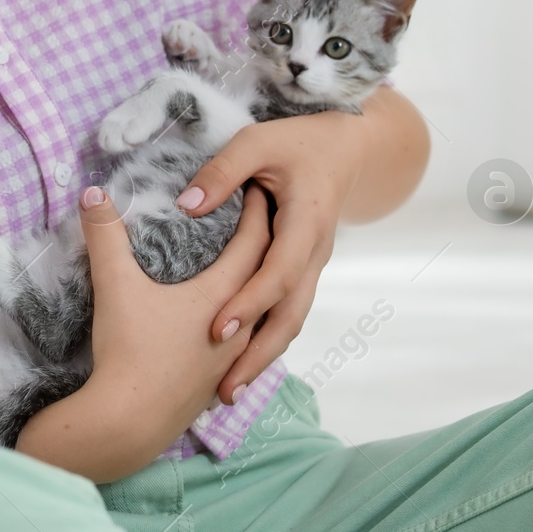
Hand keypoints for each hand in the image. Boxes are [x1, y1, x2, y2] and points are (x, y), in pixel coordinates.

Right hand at [75, 182, 269, 463]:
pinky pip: (247, 339)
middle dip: (263, 240)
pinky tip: (231, 321)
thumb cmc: (129, 351)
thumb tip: (92, 193)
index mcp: (222, 295)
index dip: (256, 210)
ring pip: (262, 312)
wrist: (128, 424)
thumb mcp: (114, 286)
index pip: (253, 242)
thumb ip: (105, 235)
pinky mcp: (218, 380)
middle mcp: (240, 326)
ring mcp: (232, 358)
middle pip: (264, 275)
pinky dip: (246, 317)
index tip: (257, 184)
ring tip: (248, 265)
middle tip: (258, 212)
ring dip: (259, 285)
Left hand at [175, 109, 367, 403]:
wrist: (346, 148)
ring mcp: (312, 266)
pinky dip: (267, 339)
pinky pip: (287, 312)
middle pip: (290, 314)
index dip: (250, 302)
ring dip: (263, 355)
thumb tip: (185, 206)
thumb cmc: (297, 141)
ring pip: (291, 320)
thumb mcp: (256, 142)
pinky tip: (241, 363)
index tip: (218, 329)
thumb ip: (222, 171)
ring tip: (228, 390)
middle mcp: (314, 254)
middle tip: (224, 388)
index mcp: (306, 223)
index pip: (279, 273)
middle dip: (259, 353)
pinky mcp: (302, 270)